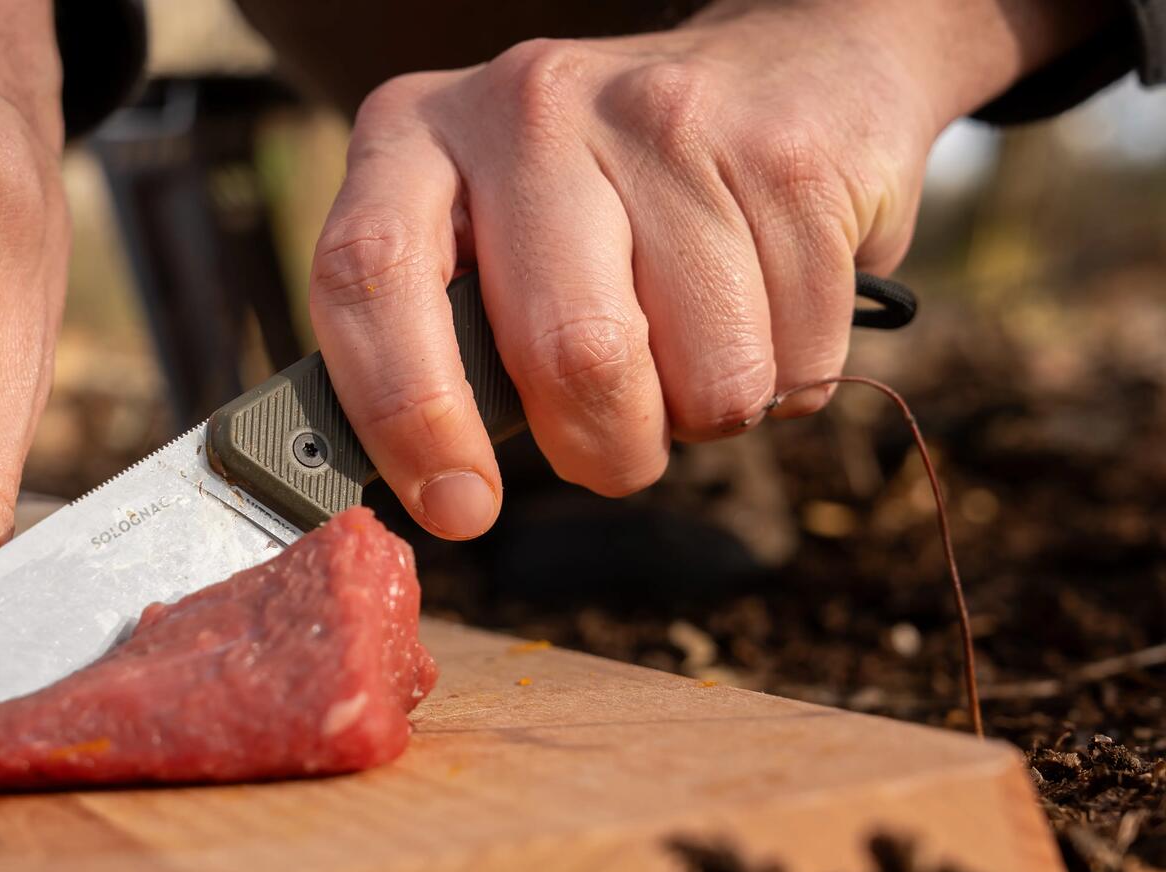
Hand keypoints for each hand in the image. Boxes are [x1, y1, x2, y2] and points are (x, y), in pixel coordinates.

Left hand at [307, 0, 1101, 538]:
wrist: (792, 66)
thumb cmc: (599, 205)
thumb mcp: (483, 239)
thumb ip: (436, 342)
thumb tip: (433, 496)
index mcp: (417, 136)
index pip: (368, 274)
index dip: (406, 413)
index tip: (458, 509)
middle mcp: (529, 107)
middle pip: (570, 353)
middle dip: (604, 447)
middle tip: (612, 445)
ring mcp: (665, 117)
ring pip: (706, 376)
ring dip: (708, 413)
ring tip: (697, 343)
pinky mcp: (786, 152)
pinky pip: (798, 354)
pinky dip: (793, 374)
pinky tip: (765, 300)